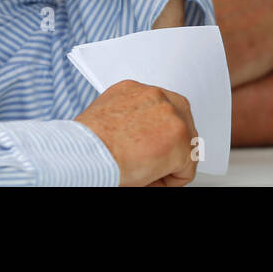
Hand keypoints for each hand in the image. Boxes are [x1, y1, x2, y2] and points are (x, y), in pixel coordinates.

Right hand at [73, 79, 199, 186]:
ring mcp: (170, 113)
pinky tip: (149, 179)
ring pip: (186, 145)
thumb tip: (141, 137)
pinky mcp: (180, 136)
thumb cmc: (88, 146)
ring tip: (146, 172)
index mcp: (134, 90)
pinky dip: (172, 180)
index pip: (162, 108)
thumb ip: (130, 119)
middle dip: (171, 146)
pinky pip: (187, 168)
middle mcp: (154, 95)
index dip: (158, 134)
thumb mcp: (107, 119)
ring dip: (170, 163)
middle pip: (181, 121)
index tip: (149, 148)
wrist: (84, 154)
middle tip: (152, 165)